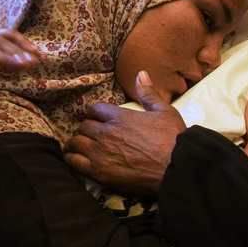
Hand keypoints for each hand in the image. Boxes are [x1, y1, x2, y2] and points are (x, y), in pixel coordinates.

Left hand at [66, 71, 185, 194]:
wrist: (175, 168)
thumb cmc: (173, 139)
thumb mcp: (165, 111)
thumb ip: (149, 93)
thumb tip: (141, 74)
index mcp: (120, 116)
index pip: (95, 110)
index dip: (96, 115)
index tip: (99, 120)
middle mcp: (106, 132)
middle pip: (84, 126)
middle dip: (86, 130)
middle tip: (91, 136)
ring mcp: (100, 153)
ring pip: (75, 143)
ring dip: (77, 144)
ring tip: (81, 147)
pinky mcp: (98, 172)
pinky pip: (73, 162)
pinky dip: (71, 159)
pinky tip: (75, 159)